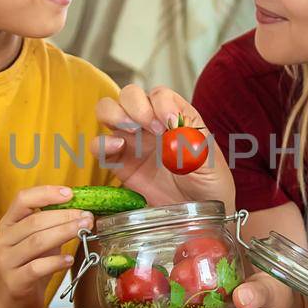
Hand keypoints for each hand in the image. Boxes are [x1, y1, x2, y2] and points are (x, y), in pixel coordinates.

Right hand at [0, 186, 92, 307]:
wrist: (9, 300)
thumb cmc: (27, 265)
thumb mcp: (36, 241)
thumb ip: (51, 225)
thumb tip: (81, 210)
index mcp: (8, 223)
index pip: (23, 199)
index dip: (46, 193)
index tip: (70, 194)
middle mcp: (3, 240)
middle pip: (34, 221)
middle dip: (65, 216)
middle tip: (87, 216)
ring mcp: (6, 261)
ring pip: (37, 242)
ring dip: (64, 233)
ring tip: (84, 230)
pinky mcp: (15, 282)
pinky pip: (37, 268)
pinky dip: (56, 262)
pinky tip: (70, 260)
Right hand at [96, 85, 234, 209]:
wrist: (196, 212)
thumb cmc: (208, 183)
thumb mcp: (208, 162)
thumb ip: (193, 144)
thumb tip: (174, 128)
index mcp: (175, 117)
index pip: (161, 95)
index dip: (161, 104)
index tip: (168, 124)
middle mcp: (151, 123)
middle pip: (131, 95)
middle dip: (136, 105)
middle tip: (151, 128)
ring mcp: (132, 140)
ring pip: (109, 110)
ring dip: (114, 114)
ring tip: (130, 132)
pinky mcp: (118, 162)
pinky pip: (99, 145)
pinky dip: (101, 142)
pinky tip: (117, 148)